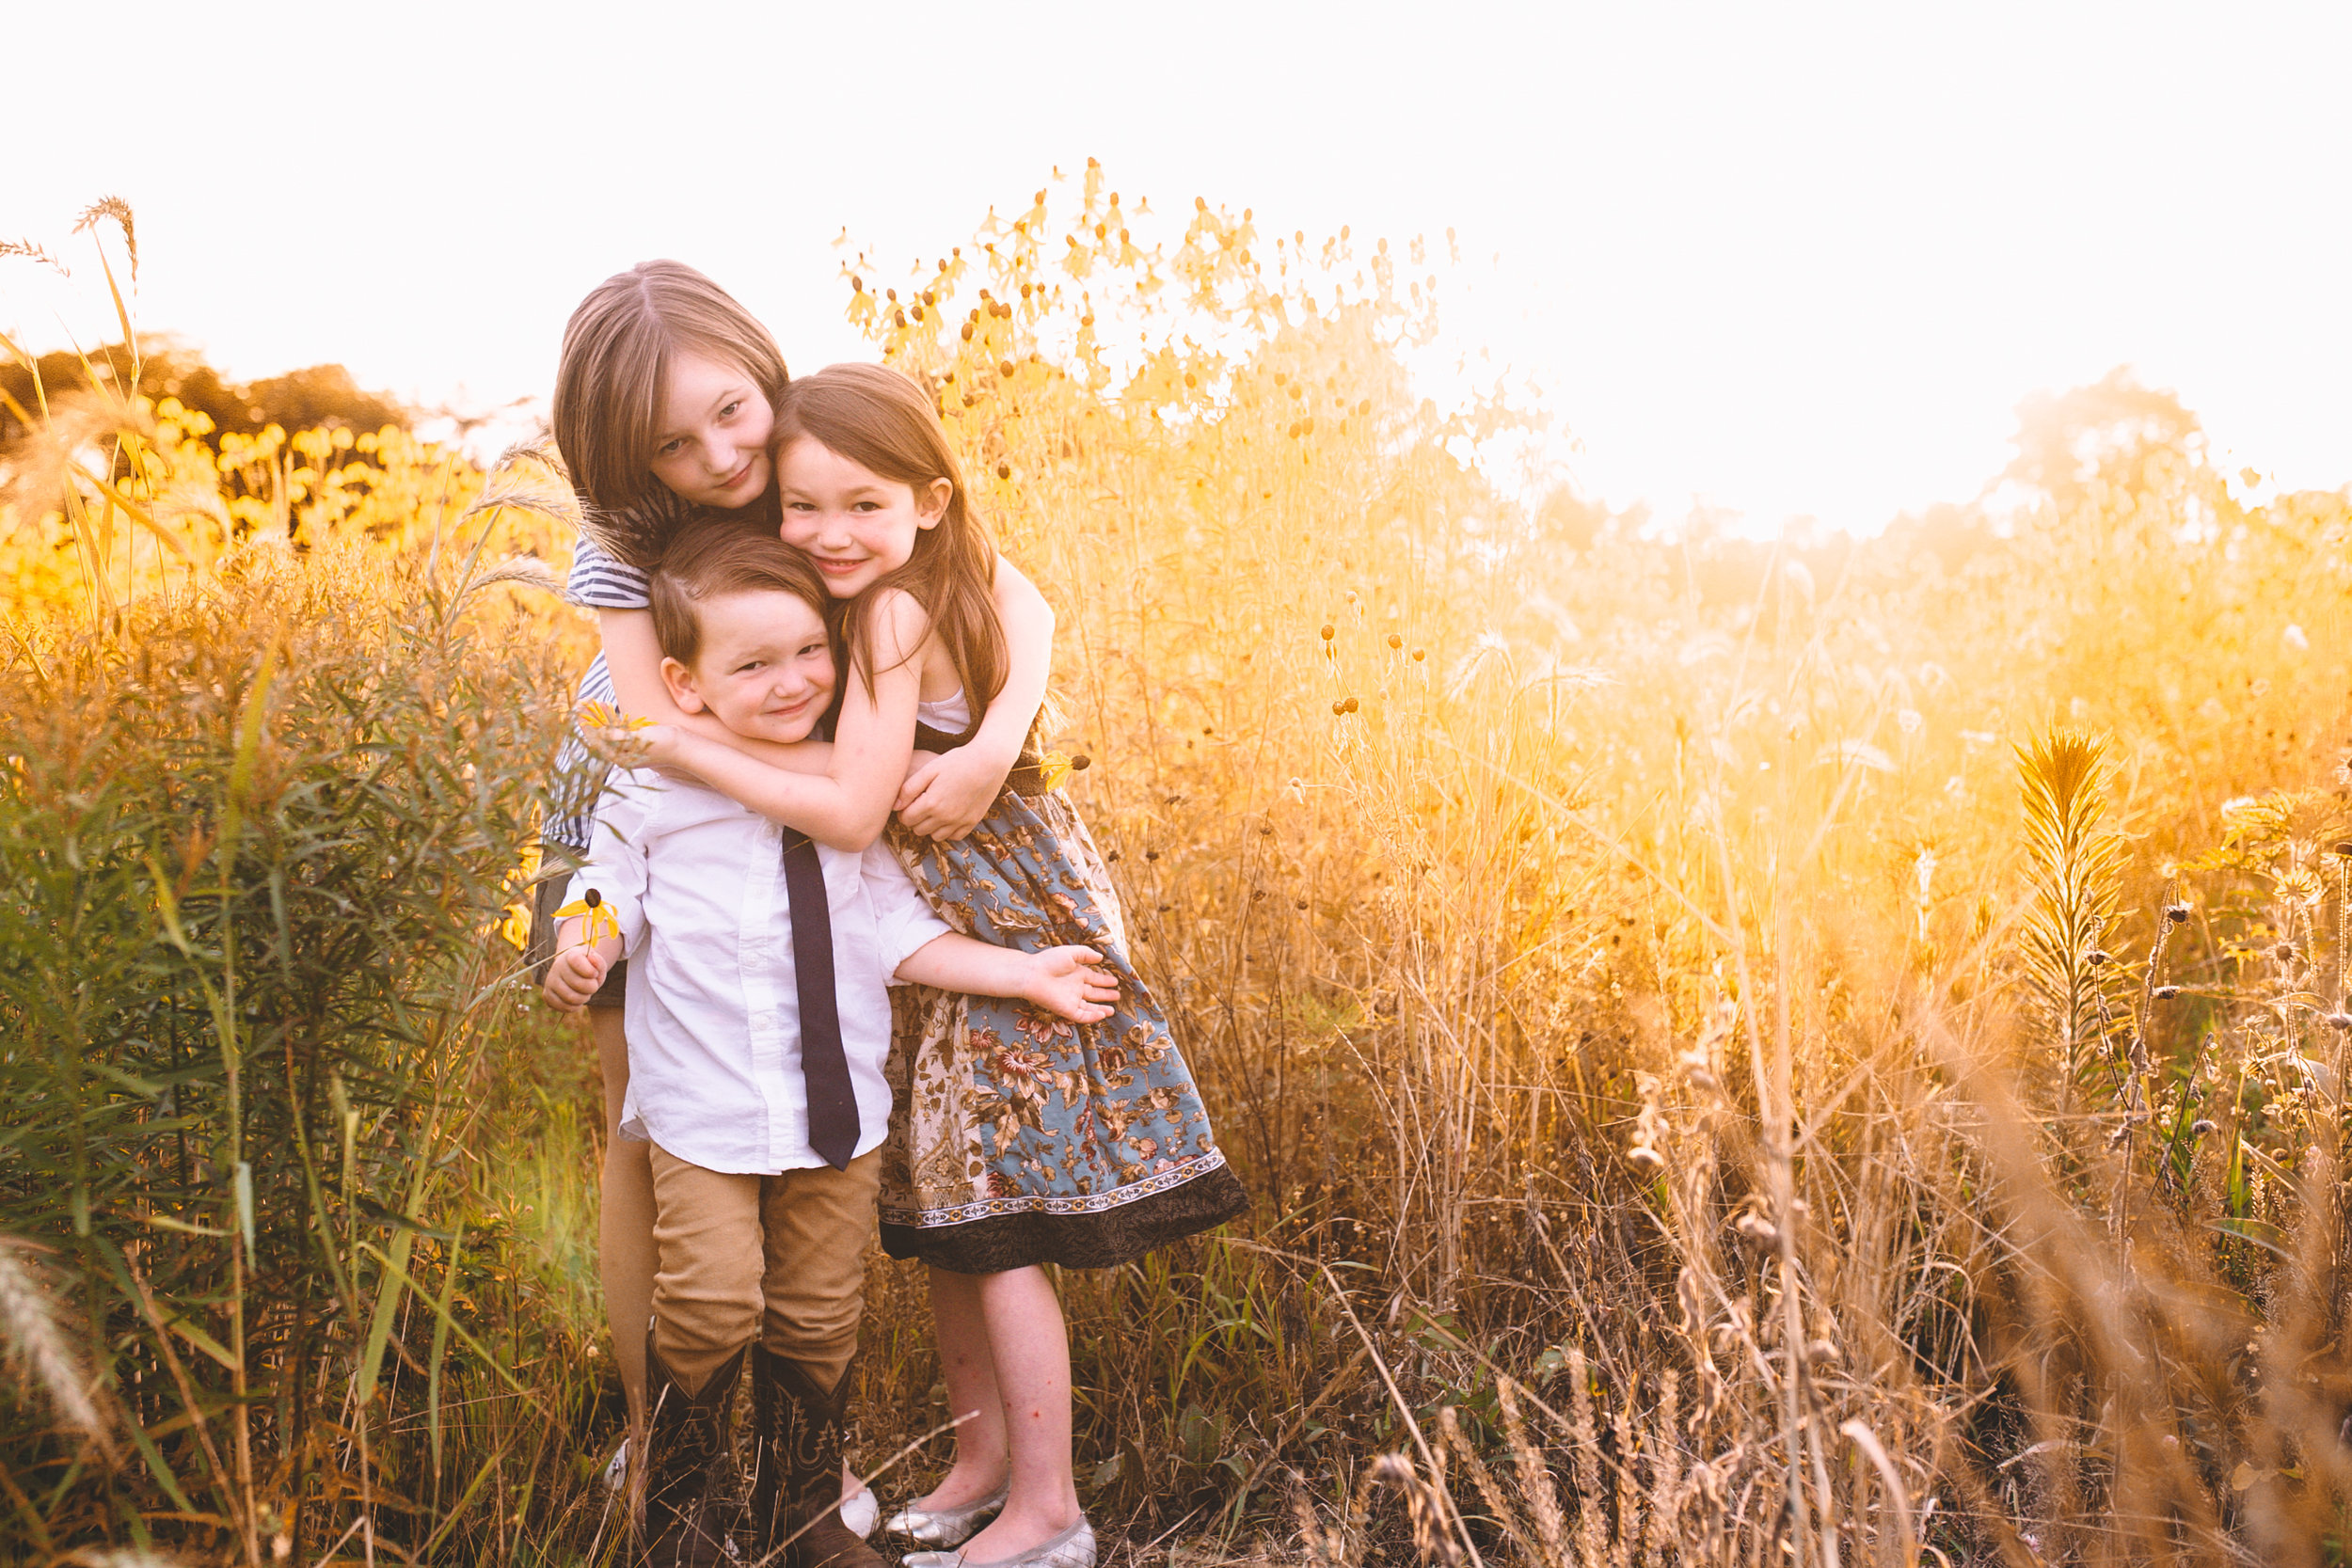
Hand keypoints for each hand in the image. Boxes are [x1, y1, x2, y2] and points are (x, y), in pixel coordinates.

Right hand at [542, 943, 609, 1011]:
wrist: (574, 973)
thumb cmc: (588, 969)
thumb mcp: (597, 964)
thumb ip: (598, 961)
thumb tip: (592, 957)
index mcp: (570, 956)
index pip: (577, 962)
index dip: (590, 971)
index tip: (594, 973)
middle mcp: (557, 967)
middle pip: (577, 984)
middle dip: (591, 988)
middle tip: (593, 986)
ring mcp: (550, 981)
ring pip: (570, 998)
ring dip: (584, 998)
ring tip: (585, 993)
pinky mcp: (547, 995)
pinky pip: (563, 1007)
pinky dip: (575, 1006)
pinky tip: (577, 999)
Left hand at [571, 702, 664, 768]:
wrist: (684, 747)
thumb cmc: (665, 744)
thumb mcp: (641, 739)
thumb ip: (621, 737)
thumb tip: (603, 734)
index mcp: (620, 758)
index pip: (596, 741)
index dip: (587, 725)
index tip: (579, 710)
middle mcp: (621, 754)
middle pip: (599, 734)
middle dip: (590, 717)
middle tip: (581, 701)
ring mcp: (627, 747)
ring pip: (607, 729)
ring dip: (599, 714)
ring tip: (591, 700)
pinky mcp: (634, 739)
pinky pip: (617, 727)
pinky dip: (610, 717)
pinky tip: (606, 705)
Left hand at [895, 745, 1009, 840]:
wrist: (989, 762)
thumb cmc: (957, 761)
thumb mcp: (930, 769)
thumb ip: (909, 788)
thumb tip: (895, 806)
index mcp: (931, 804)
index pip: (906, 819)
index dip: (904, 811)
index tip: (910, 801)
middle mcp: (944, 817)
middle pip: (918, 830)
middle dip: (916, 819)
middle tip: (922, 803)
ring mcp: (959, 822)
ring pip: (935, 836)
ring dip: (931, 826)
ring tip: (935, 809)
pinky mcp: (972, 822)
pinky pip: (954, 837)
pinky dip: (948, 830)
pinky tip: (949, 815)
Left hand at [1019, 945, 1118, 1022]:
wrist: (1033, 975)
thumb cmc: (1049, 961)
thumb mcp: (1070, 952)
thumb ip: (1086, 954)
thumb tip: (1100, 957)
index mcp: (1076, 973)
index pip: (1093, 978)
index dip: (1104, 980)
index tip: (1115, 981)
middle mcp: (1075, 987)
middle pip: (1093, 993)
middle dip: (1105, 995)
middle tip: (1118, 996)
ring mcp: (1071, 999)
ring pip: (1089, 1007)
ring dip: (1101, 1008)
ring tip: (1112, 1009)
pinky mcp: (1067, 1010)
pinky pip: (1082, 1016)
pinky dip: (1092, 1017)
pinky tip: (1102, 1014)